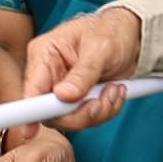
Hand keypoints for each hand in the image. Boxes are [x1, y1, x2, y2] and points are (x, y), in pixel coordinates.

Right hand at [23, 6, 145, 125]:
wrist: (133, 36)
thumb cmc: (112, 31)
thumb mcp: (100, 48)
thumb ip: (83, 73)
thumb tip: (64, 95)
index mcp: (45, 53)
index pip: (32, 88)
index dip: (29, 111)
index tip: (30, 130)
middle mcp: (49, 73)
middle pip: (50, 112)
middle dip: (80, 113)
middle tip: (101, 102)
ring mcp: (63, 89)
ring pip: (71, 119)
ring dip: (98, 111)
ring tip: (114, 90)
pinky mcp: (78, 100)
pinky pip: (86, 118)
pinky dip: (105, 111)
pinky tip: (114, 92)